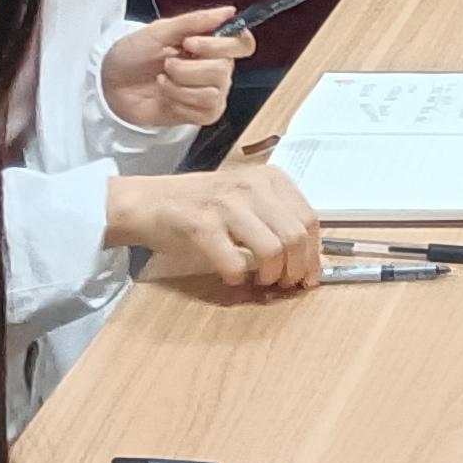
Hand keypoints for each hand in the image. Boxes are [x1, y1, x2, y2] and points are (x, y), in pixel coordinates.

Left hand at [100, 6, 250, 130]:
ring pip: (214, 92)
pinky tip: (166, 95)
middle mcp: (217, 68)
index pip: (242, 44)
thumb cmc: (133, 54)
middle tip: (166, 63)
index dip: (221, 44)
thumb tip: (229, 12)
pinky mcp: (201, 114)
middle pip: (224, 69)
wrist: (111, 83)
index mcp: (211, 44)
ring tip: (163, 79)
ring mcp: (211, 92)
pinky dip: (179, 101)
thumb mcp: (159, 30)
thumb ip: (195, 21)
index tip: (190, 42)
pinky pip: (205, 110)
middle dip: (187, 68)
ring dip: (180, 86)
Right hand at [112, 154, 321, 288]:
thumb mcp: (247, 199)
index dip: (313, 255)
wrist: (149, 201)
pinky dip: (237, 277)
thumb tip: (307, 260)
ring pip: (273, 250)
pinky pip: (235, 263)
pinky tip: (231, 276)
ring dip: (270, 276)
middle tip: (284, 284)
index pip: (309, 220)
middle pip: (296, 237)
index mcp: (270, 179)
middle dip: (296, 270)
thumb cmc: (202, 205)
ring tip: (260, 281)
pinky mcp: (202, 225)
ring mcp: (227, 204)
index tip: (308, 276)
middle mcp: (252, 186)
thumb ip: (276, 220)